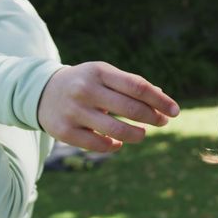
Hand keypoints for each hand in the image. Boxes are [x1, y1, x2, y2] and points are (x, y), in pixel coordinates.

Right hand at [37, 62, 179, 151]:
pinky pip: (99, 144)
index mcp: (99, 72)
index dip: (160, 100)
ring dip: (136, 135)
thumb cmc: (86, 82)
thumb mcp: (105, 75)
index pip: (137, 87)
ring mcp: (74, 111)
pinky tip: (118, 141)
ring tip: (142, 134)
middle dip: (153, 118)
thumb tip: (163, 99)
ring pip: (116, 130)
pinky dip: (114, 144)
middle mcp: (86, 90)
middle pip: (130, 108)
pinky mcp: (65, 131)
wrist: (42, 92)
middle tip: (163, 122)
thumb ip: (132, 84)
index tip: (175, 111)